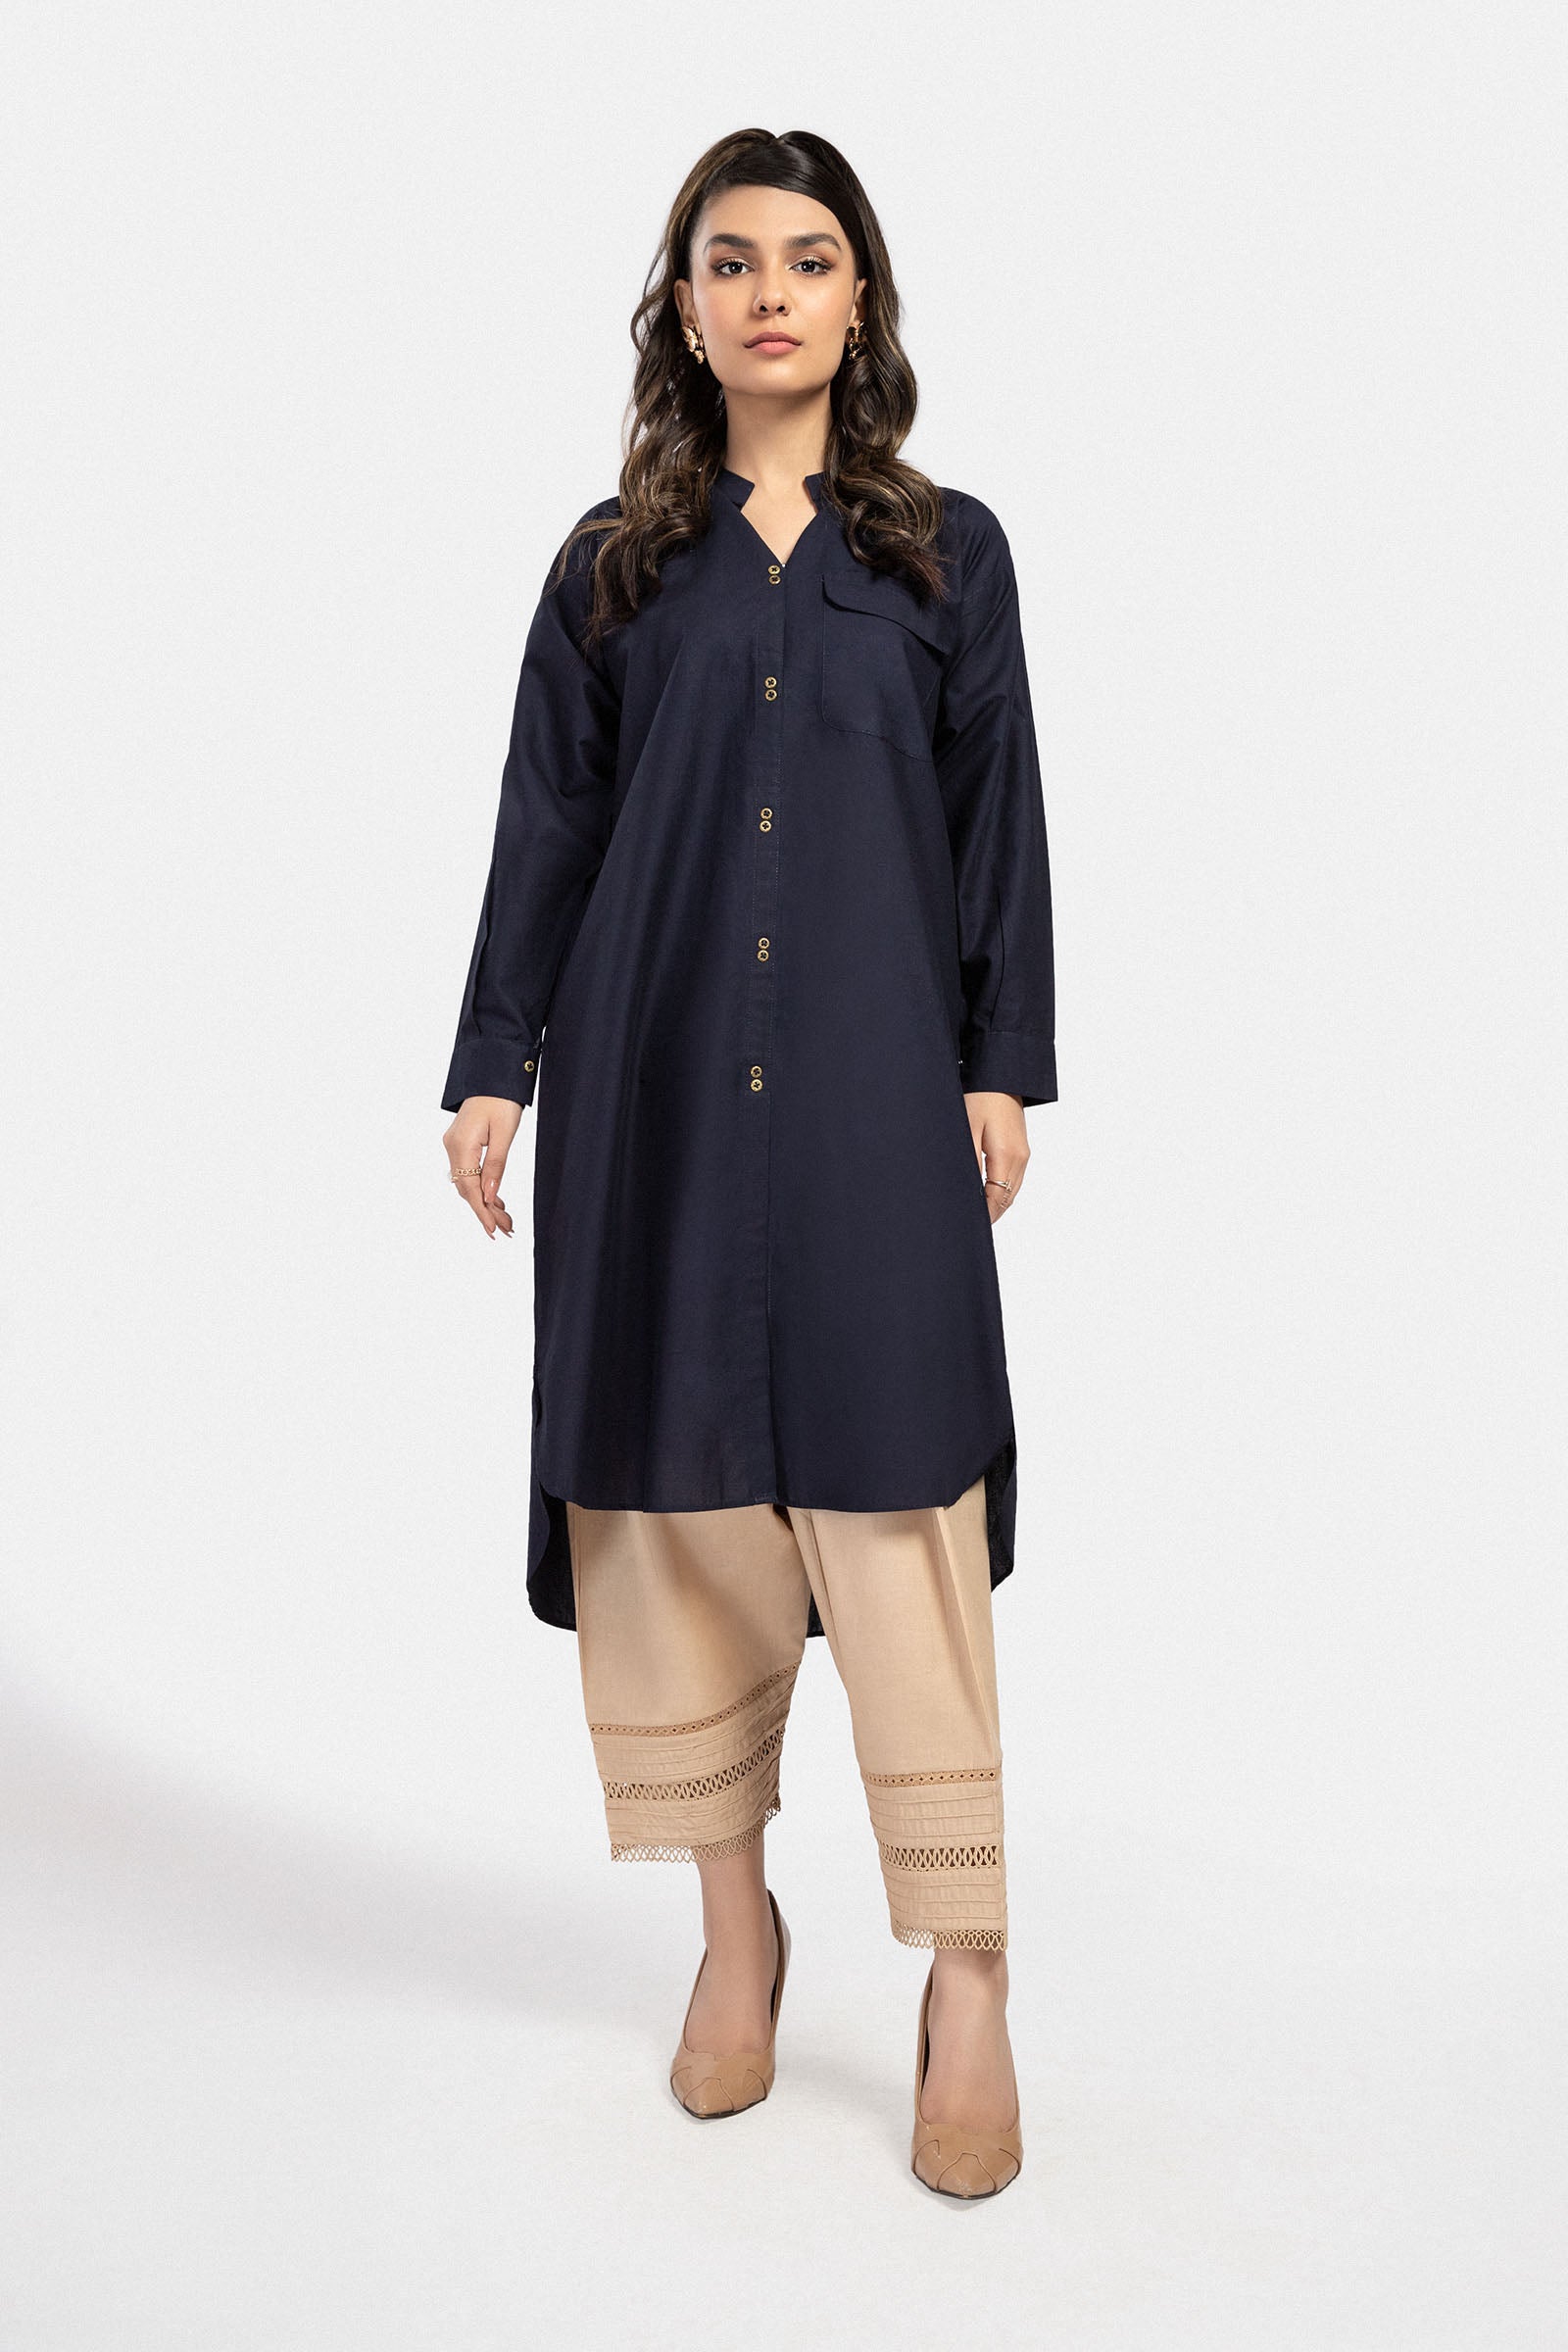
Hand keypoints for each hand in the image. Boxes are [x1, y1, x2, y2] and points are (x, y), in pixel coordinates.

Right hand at [443, 1096, 521, 1237]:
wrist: (493, 1074)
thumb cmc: (501, 1099)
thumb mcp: (505, 1133)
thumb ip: (496, 1166)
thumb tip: (489, 1196)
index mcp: (461, 1145)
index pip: (470, 1188)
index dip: (482, 1212)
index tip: (493, 1231)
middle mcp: (452, 1147)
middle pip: (467, 1189)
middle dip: (486, 1211)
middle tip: (507, 1230)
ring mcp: (454, 1145)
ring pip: (467, 1182)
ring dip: (485, 1201)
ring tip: (505, 1219)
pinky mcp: (460, 1143)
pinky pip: (468, 1171)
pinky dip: (481, 1187)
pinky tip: (495, 1199)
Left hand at [964, 1091, 1027, 1223]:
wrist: (1002, 1075)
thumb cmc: (981, 1098)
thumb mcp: (967, 1129)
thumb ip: (969, 1164)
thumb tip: (967, 1193)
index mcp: (1007, 1156)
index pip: (996, 1199)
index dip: (984, 1216)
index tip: (968, 1228)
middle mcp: (1020, 1159)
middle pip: (1006, 1199)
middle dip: (990, 1215)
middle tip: (968, 1228)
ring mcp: (1023, 1154)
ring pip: (1011, 1191)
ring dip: (996, 1204)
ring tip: (976, 1216)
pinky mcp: (1021, 1148)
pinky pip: (1013, 1179)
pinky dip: (1000, 1191)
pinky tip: (985, 1195)